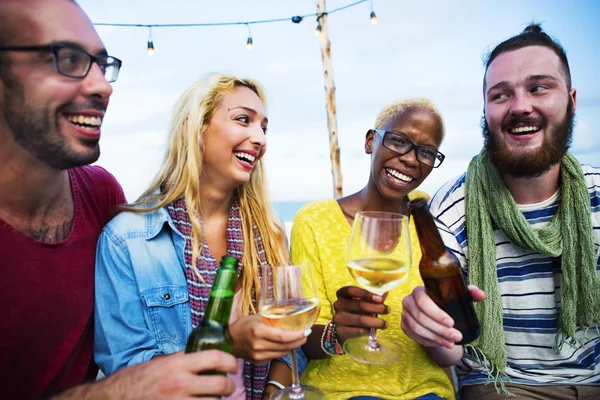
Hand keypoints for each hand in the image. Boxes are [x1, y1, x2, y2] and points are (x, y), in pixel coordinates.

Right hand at [54, 350, 236, 399]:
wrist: (113, 399)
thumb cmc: (134, 381)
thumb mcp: (159, 363)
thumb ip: (181, 359)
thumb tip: (203, 355)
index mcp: (177, 365)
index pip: (215, 358)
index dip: (230, 362)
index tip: (233, 366)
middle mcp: (180, 384)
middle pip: (220, 385)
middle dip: (228, 386)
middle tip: (228, 385)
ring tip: (212, 397)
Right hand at [229, 315, 306, 364]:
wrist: (228, 341)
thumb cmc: (243, 326)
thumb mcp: (256, 317)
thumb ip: (272, 318)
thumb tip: (290, 315)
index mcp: (258, 331)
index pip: (282, 337)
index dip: (297, 335)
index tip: (306, 331)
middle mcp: (258, 346)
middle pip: (285, 346)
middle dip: (298, 341)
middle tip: (306, 335)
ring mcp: (258, 356)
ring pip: (282, 353)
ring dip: (293, 346)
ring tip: (298, 339)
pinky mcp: (259, 362)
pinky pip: (276, 356)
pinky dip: (283, 350)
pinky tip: (285, 344)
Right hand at [332, 286, 389, 344]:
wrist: (345, 332)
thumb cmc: (357, 313)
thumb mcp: (364, 303)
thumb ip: (374, 298)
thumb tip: (385, 292)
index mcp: (342, 294)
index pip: (351, 290)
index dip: (366, 293)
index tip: (380, 299)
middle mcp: (338, 305)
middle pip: (359, 305)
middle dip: (377, 308)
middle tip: (387, 310)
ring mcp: (338, 318)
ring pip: (360, 319)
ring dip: (376, 321)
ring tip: (385, 323)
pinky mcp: (340, 332)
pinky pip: (358, 331)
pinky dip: (369, 330)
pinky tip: (375, 331)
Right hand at [401, 284, 484, 348]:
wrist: (434, 314)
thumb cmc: (446, 302)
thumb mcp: (459, 296)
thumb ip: (470, 293)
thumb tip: (480, 295)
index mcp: (419, 290)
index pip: (423, 301)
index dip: (436, 313)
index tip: (451, 323)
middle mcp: (408, 301)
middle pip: (421, 317)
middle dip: (440, 330)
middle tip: (457, 337)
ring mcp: (405, 314)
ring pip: (418, 328)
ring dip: (435, 337)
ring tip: (451, 343)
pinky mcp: (404, 326)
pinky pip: (415, 336)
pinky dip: (428, 341)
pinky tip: (441, 344)